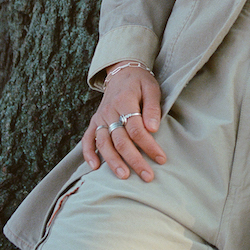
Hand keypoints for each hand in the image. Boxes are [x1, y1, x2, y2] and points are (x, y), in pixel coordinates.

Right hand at [82, 65, 167, 180]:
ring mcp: (99, 118)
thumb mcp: (152, 89)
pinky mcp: (94, 122)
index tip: (161, 159)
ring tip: (124, 176)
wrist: (122, 73)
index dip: (149, 145)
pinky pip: (87, 139)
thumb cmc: (141, 83)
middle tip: (147, 176)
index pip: (136, 129)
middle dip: (134, 159)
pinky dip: (88, 154)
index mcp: (124, 102)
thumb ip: (152, 108)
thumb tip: (153, 129)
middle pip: (120, 140)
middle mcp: (109, 111)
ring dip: (113, 161)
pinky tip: (95, 167)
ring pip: (103, 143)